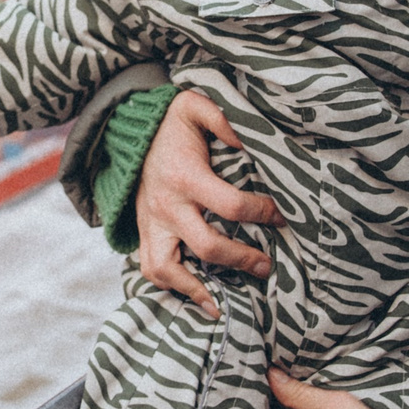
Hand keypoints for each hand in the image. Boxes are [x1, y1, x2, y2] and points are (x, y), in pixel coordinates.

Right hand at [135, 91, 281, 317]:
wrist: (128, 132)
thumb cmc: (170, 124)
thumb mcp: (195, 107)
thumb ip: (223, 119)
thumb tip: (251, 140)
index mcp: (185, 177)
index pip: (231, 206)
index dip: (261, 214)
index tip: (280, 215)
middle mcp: (166, 206)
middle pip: (208, 247)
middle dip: (242, 259)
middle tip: (267, 265)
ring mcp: (152, 224)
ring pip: (168, 270)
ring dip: (198, 289)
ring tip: (226, 301)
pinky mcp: (145, 233)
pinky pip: (152, 269)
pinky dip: (174, 287)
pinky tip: (201, 297)